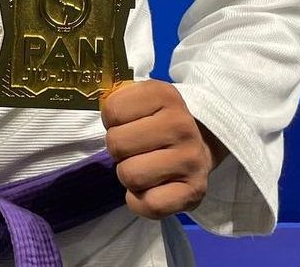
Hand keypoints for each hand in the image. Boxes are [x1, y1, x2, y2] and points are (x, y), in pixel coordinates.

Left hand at [102, 79, 226, 219]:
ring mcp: (190, 159)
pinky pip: (149, 204)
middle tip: (133, 148)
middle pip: (117, 144)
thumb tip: (98, 107)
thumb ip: (118, 100)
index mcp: (165, 94)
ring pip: (130, 175)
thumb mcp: (143, 98)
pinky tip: (149, 188)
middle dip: (118, 149)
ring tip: (142, 166)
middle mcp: (181, 125)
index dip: (112, 121)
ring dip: (128, 175)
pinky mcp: (194, 192)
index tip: (126, 123)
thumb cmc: (160, 120)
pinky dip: (139, 201)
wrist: (201, 143)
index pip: (112, 110)